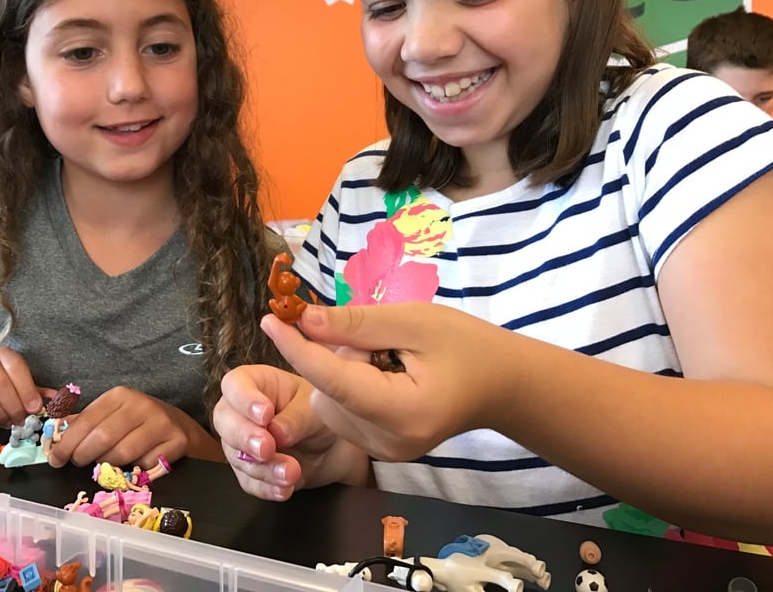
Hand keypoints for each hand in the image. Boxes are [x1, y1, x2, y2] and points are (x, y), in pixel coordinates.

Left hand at [47, 386, 203, 468]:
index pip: (87, 419)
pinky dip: (136, 470)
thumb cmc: (139, 423)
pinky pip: (146, 465)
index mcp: (120, 396)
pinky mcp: (176, 441)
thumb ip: (85, 423)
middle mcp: (141, 405)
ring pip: (123, 453)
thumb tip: (54, 432)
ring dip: (108, 465)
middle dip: (83, 455)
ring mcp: (161, 423)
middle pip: (103, 437)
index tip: (55, 458)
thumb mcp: (113, 415)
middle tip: (78, 464)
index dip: (67, 442)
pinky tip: (134, 466)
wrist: (181, 428)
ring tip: (105, 465)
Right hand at [212, 358, 346, 500]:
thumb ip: (296, 418)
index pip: (234, 384)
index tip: (266, 415)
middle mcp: (241, 411)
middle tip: (267, 448)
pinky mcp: (248, 470)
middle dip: (245, 437)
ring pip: (236, 456)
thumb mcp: (315, 409)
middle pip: (224, 420)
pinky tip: (285, 488)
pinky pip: (248, 482)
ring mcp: (241, 442)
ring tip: (290, 472)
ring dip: (262, 468)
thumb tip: (277, 432)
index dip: (244, 400)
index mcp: (255, 383)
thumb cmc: (320, 414)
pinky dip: (266, 487)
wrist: (332, 447)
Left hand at [263, 304, 501, 461]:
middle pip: (327, 394)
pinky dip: (350, 387)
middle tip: (380, 339)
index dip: (297, 348)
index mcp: (400, 413)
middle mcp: (386, 443)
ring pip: (330, 404)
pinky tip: (384, 374)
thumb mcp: (413, 321)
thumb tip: (303, 320)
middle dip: (337, 357)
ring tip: (387, 356)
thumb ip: (356, 323)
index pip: (332, 380)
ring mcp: (383, 453)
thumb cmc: (465, 344)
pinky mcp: (380, 451)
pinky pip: (343, 413)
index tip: (270, 320)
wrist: (502, 384)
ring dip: (342, 372)